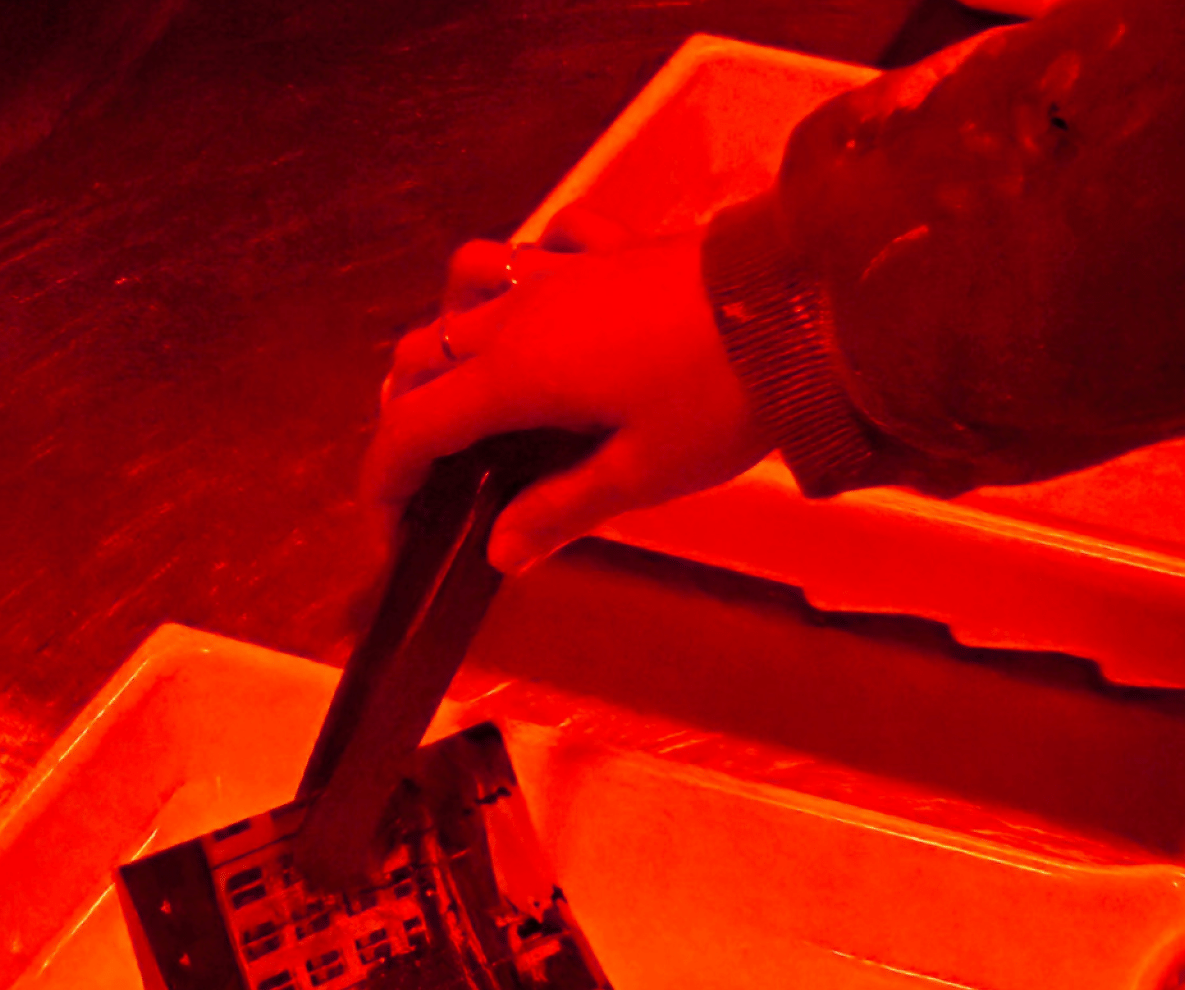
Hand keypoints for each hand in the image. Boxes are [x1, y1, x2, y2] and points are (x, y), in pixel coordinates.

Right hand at [361, 218, 769, 572]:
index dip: (385, 487)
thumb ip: (560, 509)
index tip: (392, 533)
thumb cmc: (718, 396)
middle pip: (422, 355)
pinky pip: (547, 243)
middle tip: (437, 476)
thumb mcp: (640, 474)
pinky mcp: (612, 245)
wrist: (799, 304)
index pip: (411, 430)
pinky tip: (551, 300)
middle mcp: (518, 312)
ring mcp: (562, 269)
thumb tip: (499, 550)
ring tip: (477, 382)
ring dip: (452, 332)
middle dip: (409, 417)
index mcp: (512, 375)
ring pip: (467, 286)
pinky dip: (531, 270)